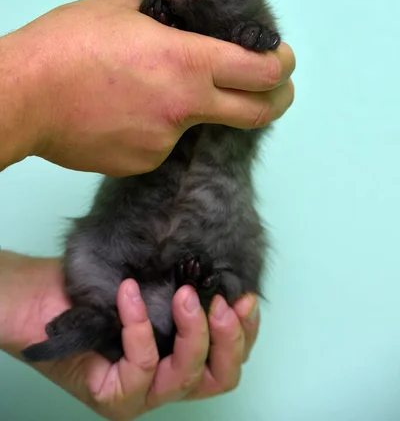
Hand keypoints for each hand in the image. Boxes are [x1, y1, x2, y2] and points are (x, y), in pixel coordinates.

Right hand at [0, 0, 294, 174]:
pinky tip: (122, 110)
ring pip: (196, 125)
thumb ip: (164, 21)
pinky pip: (161, 142)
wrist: (23, 96)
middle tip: (276, 90)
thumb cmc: (68, 44)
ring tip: (143, 88)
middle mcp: (186, 108)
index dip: (282, 65)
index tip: (282, 59)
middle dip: (277, 100)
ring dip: (188, 107)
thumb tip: (177, 30)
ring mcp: (165, 142)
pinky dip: (154, 126)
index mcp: (188, 62)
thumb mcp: (122, 9)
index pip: (261, 70)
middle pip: (256, 113)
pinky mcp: (142, 163)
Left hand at [1, 252, 259, 420]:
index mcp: (181, 357)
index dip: (246, 332)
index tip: (244, 296)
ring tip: (183, 295)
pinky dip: (139, 327)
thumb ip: (187, 286)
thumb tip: (226, 272)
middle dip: (229, 338)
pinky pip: (142, 366)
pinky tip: (130, 295)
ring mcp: (142, 395)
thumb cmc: (97, 288)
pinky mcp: (115, 400)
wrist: (42, 297)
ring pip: (186, 378)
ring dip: (191, 332)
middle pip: (221, 378)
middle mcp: (166, 380)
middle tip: (218, 302)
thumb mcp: (154, 283)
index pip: (229, 359)